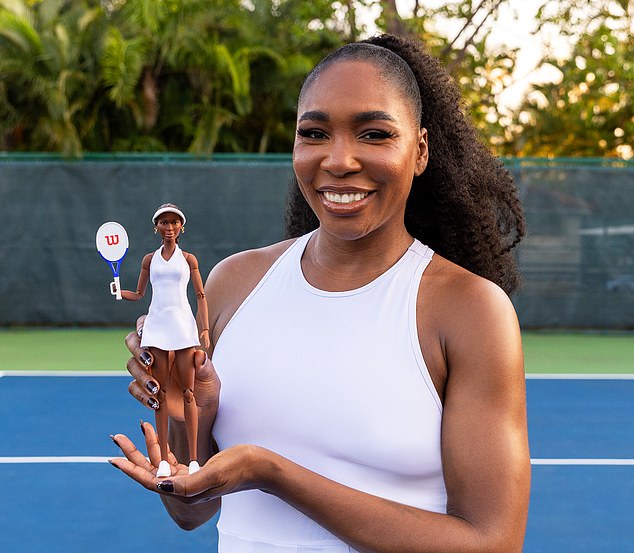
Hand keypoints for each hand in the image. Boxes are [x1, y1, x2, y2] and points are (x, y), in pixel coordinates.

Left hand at [110, 422, 266, 502]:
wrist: (258, 465)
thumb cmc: (238, 468)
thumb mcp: (212, 474)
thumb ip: (186, 484)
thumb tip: (160, 485)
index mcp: (184, 491)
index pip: (150, 480)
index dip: (131, 469)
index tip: (113, 458)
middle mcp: (182, 487)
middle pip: (150, 470)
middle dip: (133, 454)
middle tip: (117, 438)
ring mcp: (188, 478)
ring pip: (160, 461)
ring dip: (148, 444)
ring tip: (140, 426)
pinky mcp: (195, 468)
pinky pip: (172, 457)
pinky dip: (163, 445)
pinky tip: (157, 433)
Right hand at [125, 316, 219, 420]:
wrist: (201, 409)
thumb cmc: (206, 386)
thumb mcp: (210, 376)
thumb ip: (205, 366)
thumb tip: (200, 355)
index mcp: (172, 343)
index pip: (153, 326)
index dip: (144, 325)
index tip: (145, 332)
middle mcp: (157, 353)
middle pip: (134, 341)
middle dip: (137, 348)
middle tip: (149, 360)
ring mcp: (149, 370)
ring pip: (131, 364)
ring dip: (141, 375)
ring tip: (156, 388)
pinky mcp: (144, 388)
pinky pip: (133, 387)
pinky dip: (141, 394)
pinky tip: (155, 402)